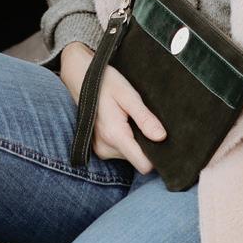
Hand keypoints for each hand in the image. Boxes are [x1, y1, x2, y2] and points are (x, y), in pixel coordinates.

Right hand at [58, 42, 166, 172]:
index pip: (143, 165)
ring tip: (129, 119)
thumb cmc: (107, 83)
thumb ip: (145, 118)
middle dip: (144, 144)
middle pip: (137, 160)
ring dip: (134, 141)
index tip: (161, 141)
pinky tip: (122, 123)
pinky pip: (120, 151)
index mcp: (115, 135)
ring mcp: (100, 149)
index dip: (156, 156)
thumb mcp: (129, 96)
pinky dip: (125, 140)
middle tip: (141, 121)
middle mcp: (105, 147)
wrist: (80, 77)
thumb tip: (162, 138)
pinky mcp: (98, 148)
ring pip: (130, 156)